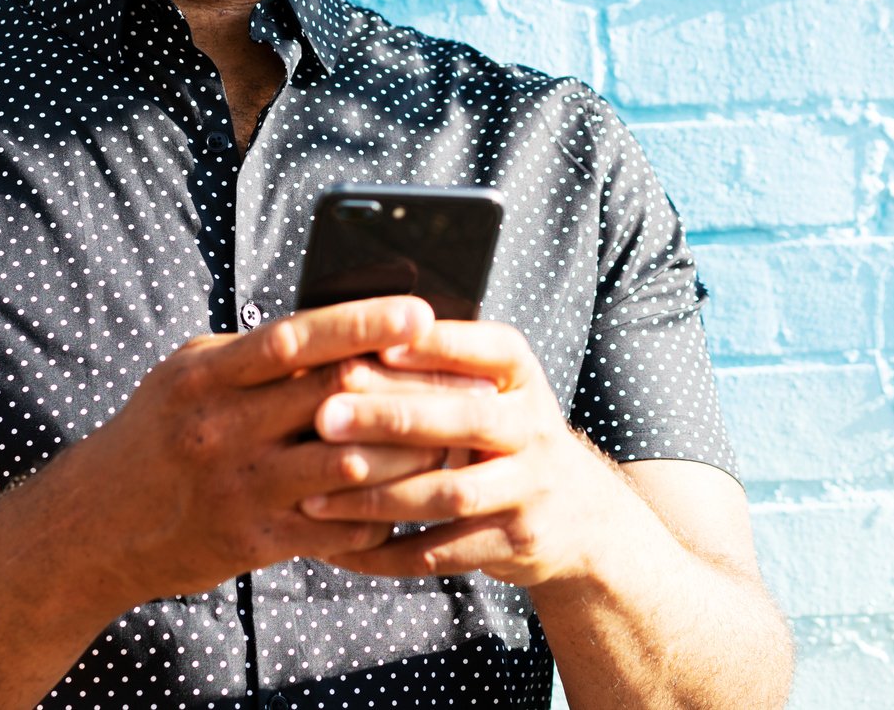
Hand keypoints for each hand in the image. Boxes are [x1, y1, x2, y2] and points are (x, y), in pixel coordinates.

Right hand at [60, 296, 488, 606]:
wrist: (92, 527)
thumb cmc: (159, 433)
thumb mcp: (189, 374)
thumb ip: (256, 352)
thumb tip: (345, 324)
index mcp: (206, 374)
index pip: (295, 337)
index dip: (362, 323)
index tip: (420, 312)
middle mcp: (220, 429)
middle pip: (334, 400)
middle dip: (407, 391)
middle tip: (467, 381)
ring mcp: (237, 489)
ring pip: (349, 469)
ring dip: (408, 454)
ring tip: (453, 438)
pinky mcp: (251, 543)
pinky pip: (335, 528)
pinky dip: (380, 512)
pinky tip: (410, 497)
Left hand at [298, 320, 635, 588]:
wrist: (578, 513)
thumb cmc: (506, 434)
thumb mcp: (494, 388)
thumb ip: (441, 365)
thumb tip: (351, 339)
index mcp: (522, 376)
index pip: (486, 349)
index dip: (434, 347)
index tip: (373, 344)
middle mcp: (534, 428)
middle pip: (465, 420)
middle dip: (391, 419)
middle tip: (324, 418)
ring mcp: (529, 489)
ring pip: (450, 494)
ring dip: (377, 497)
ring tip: (315, 497)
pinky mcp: (515, 543)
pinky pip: (443, 552)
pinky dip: (386, 554)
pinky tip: (339, 548)